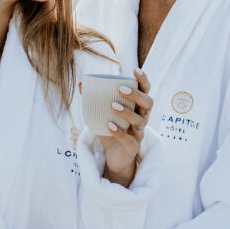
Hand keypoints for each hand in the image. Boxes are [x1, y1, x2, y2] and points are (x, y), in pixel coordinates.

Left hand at [98, 68, 152, 185]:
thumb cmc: (111, 131)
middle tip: (121, 89)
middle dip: (136, 95)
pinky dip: (119, 132)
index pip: (145, 91)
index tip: (136, 70)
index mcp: (137, 108)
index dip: (143, 80)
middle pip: (148, 104)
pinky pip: (129, 139)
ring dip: (126, 112)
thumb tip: (81, 83)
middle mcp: (142, 119)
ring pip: (139, 121)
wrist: (114, 157)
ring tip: (112, 105)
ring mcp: (139, 134)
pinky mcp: (133, 147)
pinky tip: (109, 125)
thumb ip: (94, 100)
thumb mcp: (102, 114)